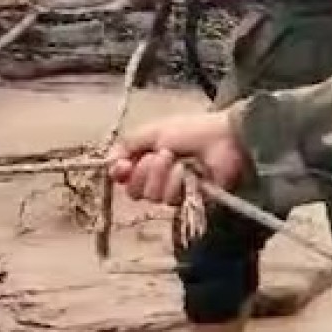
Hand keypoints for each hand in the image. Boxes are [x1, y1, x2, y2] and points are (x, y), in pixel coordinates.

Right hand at [106, 111, 246, 205]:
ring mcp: (173, 190)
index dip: (119, 173)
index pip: (122, 176)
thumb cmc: (191, 130)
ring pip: (151, 195)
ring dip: (163, 175)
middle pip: (133, 189)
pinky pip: (170, 200)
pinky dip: (177, 183)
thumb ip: (127, 144)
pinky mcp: (188, 200)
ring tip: (178, 160)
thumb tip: (109, 162)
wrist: (222, 139)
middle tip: (164, 154)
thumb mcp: (153, 131)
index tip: (122, 166)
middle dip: (146, 171)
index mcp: (146, 157)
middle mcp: (157, 177)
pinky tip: (188, 172)